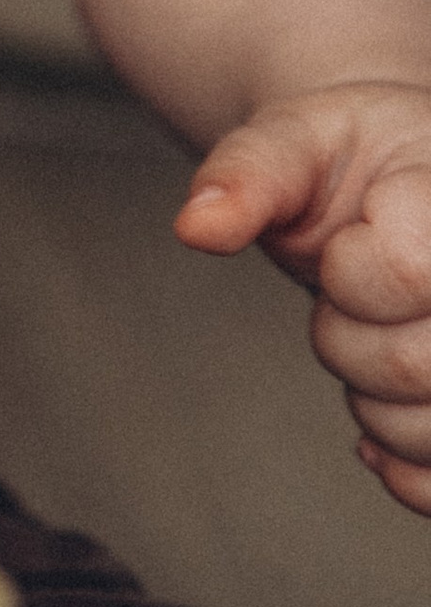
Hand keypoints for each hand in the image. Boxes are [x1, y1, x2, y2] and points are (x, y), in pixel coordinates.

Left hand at [176, 82, 430, 512]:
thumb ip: (247, 174)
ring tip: (376, 341)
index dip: (351, 274)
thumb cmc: (348, 163)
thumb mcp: (293, 140)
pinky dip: (406, 466)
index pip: (410, 271)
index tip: (343, 247)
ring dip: (376, 405)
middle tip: (345, 300)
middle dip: (346, 341)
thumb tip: (197, 226)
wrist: (389, 192)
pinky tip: (385, 413)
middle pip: (415, 364)